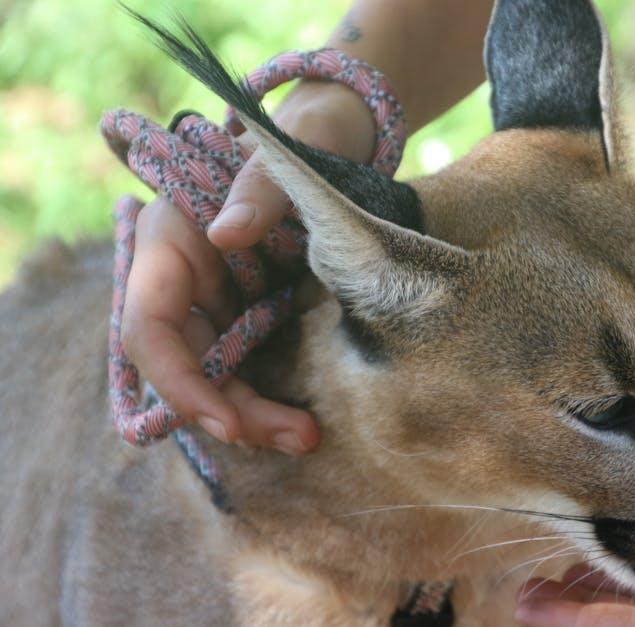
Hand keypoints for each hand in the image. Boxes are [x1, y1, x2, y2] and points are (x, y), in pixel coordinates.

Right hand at [121, 80, 374, 451]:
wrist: (330, 149)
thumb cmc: (298, 146)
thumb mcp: (280, 160)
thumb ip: (257, 189)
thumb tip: (227, 234)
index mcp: (169, 243)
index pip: (148, 325)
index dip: (178, 379)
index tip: (225, 419)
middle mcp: (183, 282)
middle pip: (187, 365)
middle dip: (231, 410)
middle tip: (293, 438)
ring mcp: (215, 305)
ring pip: (218, 377)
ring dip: (256, 416)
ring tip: (306, 438)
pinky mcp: (248, 319)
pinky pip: (248, 370)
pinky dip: (270, 400)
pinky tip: (303, 424)